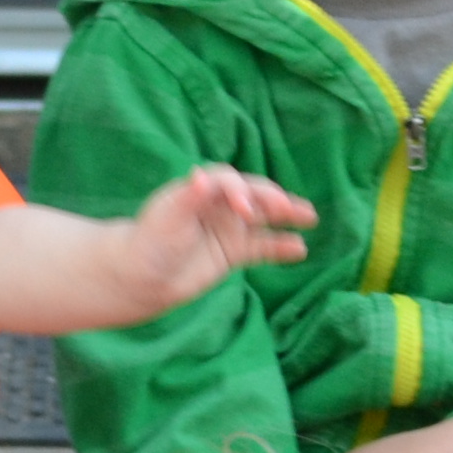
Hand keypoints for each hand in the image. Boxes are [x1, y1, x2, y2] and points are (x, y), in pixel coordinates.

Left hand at [113, 165, 314, 309]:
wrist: (143, 276)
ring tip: (309, 217)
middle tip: (288, 208)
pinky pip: (263, 247)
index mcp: (202, 189)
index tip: (246, 210)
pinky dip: (281, 247)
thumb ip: (189, 196)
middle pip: (253, 195)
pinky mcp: (235, 251)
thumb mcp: (168, 216)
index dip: (240, 191)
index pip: (228, 182)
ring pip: (265, 218)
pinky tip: (299, 249)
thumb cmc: (150, 241)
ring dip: (286, 215)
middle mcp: (220, 204)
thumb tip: (201, 175)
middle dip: (272, 199)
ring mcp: (230, 227)